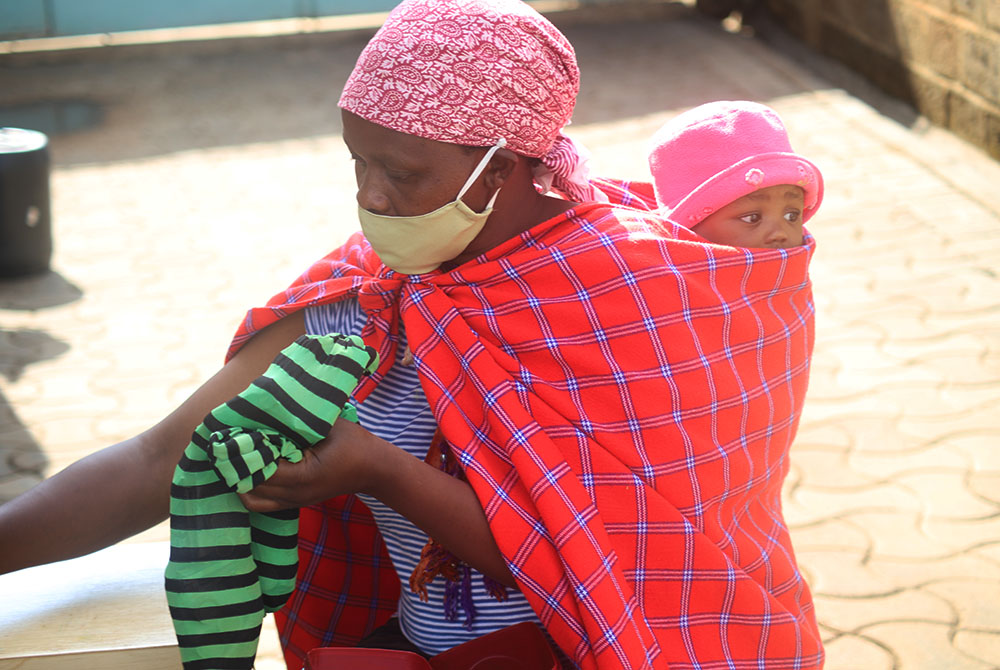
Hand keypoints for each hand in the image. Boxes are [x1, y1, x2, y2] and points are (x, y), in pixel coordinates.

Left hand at [238, 418, 381, 512]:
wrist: (374, 468)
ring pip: (251, 500)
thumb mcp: (328, 426)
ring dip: (241, 480)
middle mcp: (296, 495)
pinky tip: (251, 469)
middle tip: (226, 445)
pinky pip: (262, 503)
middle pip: (250, 488)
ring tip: (238, 459)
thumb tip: (269, 410)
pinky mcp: (295, 503)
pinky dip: (251, 489)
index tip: (230, 438)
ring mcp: (295, 502)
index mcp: (304, 476)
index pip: (261, 471)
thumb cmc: (354, 443)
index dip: (243, 456)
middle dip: (237, 467)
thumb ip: (299, 421)